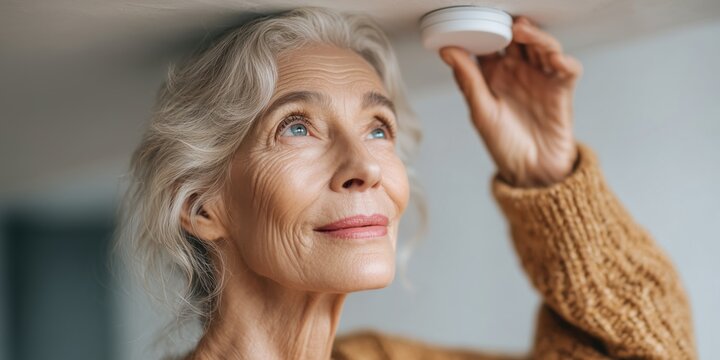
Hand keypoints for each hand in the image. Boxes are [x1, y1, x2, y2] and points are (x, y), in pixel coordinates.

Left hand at [439, 16, 582, 187]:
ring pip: (543, 47)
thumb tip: (447, 51)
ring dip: (536, 37)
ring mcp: (541, 77)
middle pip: (519, 40)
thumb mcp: (481, 111)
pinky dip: (563, 60)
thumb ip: (468, 80)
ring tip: (524, 32)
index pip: (491, 44)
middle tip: (505, 22)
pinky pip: (567, 68)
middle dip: (514, 28)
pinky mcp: (562, 88)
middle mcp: (518, 72)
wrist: (532, 172)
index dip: (486, 31)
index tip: (477, 21)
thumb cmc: (504, 145)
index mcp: (494, 76)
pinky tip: (553, 58)